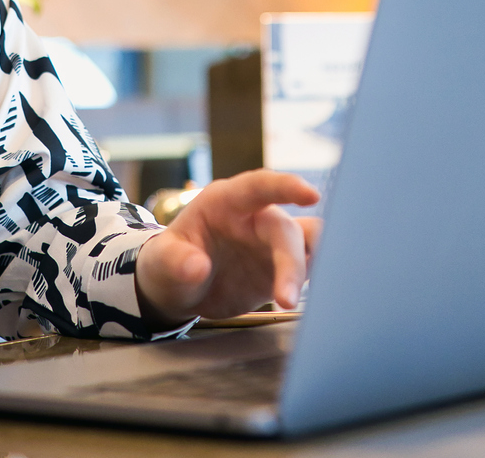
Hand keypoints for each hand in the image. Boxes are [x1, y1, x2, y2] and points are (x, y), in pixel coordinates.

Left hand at [135, 170, 320, 325]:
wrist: (179, 287)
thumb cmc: (169, 263)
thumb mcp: (161, 261)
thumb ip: (176, 261)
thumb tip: (197, 267)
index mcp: (226, 202)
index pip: (259, 186)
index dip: (285, 187)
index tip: (311, 194)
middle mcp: (256, 218)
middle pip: (287, 230)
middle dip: (291, 262)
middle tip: (285, 299)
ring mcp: (272, 244)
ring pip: (310, 243)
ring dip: (315, 266)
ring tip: (313, 295)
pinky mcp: (282, 269)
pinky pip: (310, 268)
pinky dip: (319, 279)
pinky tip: (323, 298)